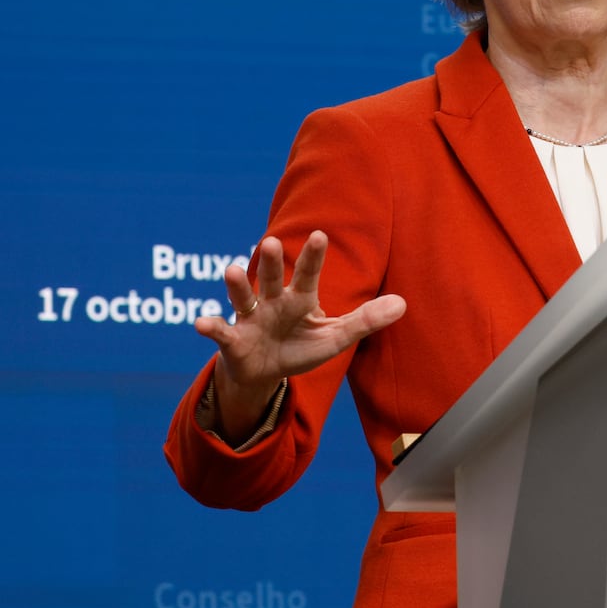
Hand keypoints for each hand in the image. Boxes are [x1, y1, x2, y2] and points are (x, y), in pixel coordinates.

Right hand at [195, 231, 405, 441]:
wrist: (266, 374)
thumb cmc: (302, 348)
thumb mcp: (336, 338)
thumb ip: (366, 321)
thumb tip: (403, 303)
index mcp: (301, 300)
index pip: (309, 274)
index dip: (314, 257)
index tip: (320, 234)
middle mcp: (274, 302)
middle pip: (273, 278)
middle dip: (273, 262)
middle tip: (274, 241)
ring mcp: (251, 320)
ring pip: (244, 298)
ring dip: (238, 285)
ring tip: (231, 270)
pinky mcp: (233, 341)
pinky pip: (221, 333)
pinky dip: (211, 327)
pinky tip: (201, 323)